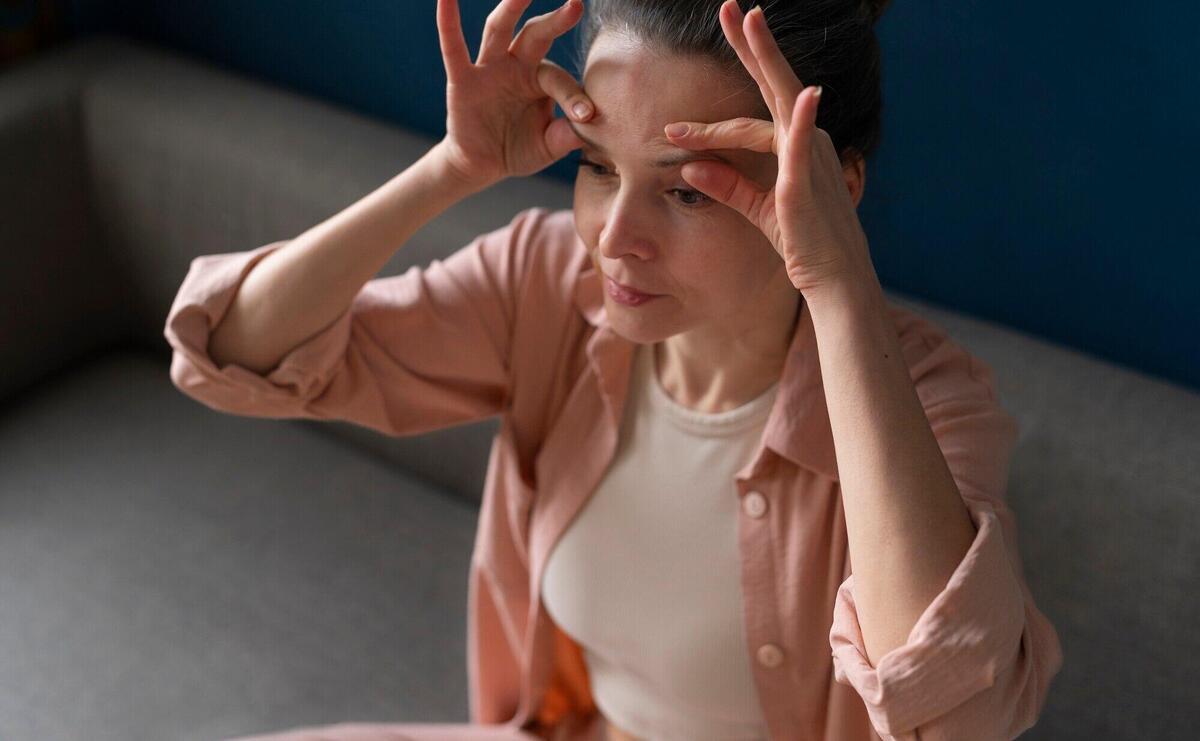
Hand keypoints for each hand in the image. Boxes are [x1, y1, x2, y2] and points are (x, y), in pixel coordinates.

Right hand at [435, 0, 595, 190]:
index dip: (574, 97)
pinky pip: (453, 49)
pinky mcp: (462, 81)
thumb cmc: (518, 148)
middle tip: (576, 5)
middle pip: (535, 34)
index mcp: (540, 79)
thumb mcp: (548, 145)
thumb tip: (593, 124)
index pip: (559, 80)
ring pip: (499, 29)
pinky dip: (448, 23)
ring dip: (510, 7)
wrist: (481, 165)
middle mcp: (516, 65)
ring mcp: (488, 69)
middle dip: (555, 20)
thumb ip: (568, 135)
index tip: (587, 115)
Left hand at [662, 0, 871, 294]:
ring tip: (749, 21)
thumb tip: (691, 168)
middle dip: (752, 44)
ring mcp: (809, 155)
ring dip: (763, 57)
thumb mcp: (757, 209)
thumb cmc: (802, 243)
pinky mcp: (805, 180)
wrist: (833, 277)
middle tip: (731, 7)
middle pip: (773, 83)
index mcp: (794, 147)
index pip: (747, 122)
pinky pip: (802, 142)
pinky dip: (801, 116)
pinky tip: (803, 92)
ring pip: (779, 99)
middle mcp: (805, 140)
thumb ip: (727, 186)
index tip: (673, 127)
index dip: (710, 121)